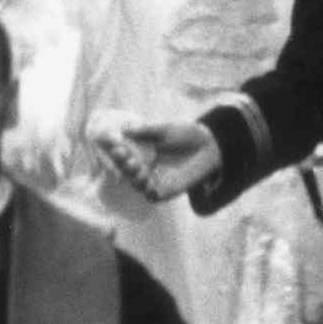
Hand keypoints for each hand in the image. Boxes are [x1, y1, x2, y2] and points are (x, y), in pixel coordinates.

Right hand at [92, 117, 220, 201]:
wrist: (211, 145)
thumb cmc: (187, 134)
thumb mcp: (164, 129)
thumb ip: (146, 130)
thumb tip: (124, 128)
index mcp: (141, 153)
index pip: (124, 154)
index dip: (116, 150)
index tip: (111, 142)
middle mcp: (145, 168)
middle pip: (128, 170)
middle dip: (123, 163)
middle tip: (121, 153)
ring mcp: (156, 180)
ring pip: (137, 184)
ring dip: (133, 176)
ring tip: (135, 165)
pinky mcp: (168, 191)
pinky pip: (153, 196)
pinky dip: (147, 191)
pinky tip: (146, 182)